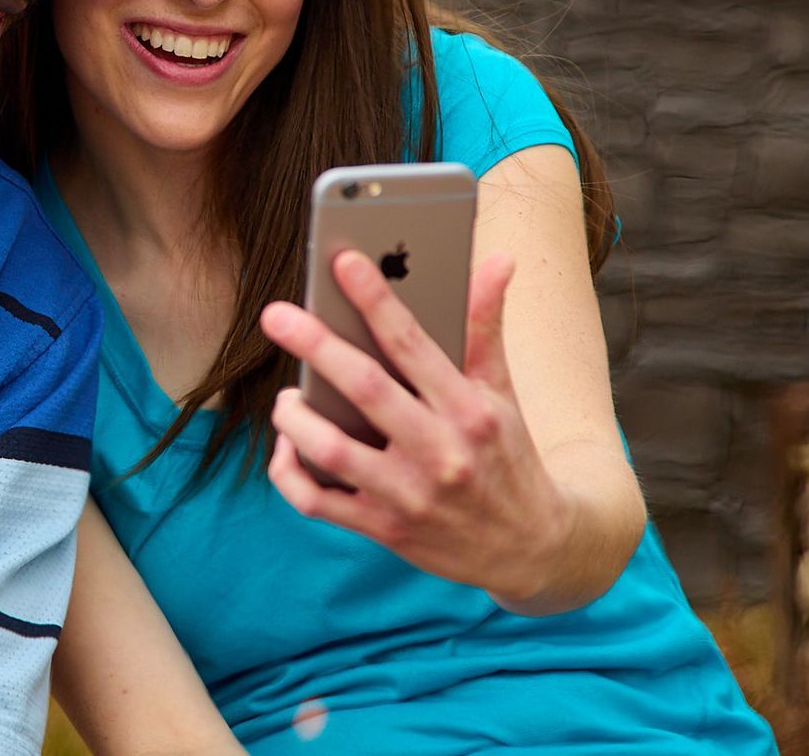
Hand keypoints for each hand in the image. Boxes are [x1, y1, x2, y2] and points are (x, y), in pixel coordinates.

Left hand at [260, 250, 576, 611]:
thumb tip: (497, 259)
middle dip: (316, 347)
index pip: (413, 344)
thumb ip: (486, 326)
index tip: (343, 261)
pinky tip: (287, 447)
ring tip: (289, 396)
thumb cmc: (507, 455)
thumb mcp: (503, 391)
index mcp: (469, 410)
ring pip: (332, 450)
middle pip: (365, 390)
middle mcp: (440, 452)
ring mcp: (409, 495)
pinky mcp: (384, 530)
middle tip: (275, 315)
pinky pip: (317, 502)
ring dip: (296, 418)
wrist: (533, 548)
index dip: (376, 299)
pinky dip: (289, 472)